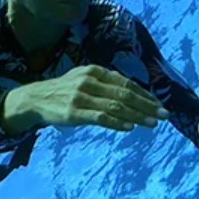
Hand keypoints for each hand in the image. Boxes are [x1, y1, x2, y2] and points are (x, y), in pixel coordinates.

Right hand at [25, 65, 168, 130]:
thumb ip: (106, 84)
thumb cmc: (64, 90)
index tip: (159, 105)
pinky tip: (129, 127)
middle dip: (146, 106)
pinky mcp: (74, 112)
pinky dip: (117, 122)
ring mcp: (81, 96)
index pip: (125, 83)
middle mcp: (89, 81)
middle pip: (124, 94)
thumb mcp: (83, 78)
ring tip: (151, 123)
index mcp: (94, 71)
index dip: (145, 94)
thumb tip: (133, 94)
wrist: (35, 98)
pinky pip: (100, 117)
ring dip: (137, 116)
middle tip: (163, 115)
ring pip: (115, 106)